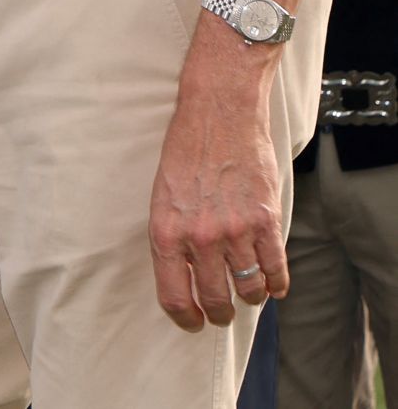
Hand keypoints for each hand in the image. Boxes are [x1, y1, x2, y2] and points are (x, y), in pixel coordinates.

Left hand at [148, 58, 285, 329]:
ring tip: (248, 292)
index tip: (194, 323)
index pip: (174, 295)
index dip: (185, 318)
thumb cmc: (185, 153)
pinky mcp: (266, 220)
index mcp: (165, 231)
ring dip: (251, 297)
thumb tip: (184, 275)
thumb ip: (173, 237)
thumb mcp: (162, 196)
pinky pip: (277, 270)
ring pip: (250, 289)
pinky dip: (277, 284)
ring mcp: (235, 230)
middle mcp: (199, 236)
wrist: (217, 115)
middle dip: (220, 313)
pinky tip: (273, 284)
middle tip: (223, 313)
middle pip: (215, 299)